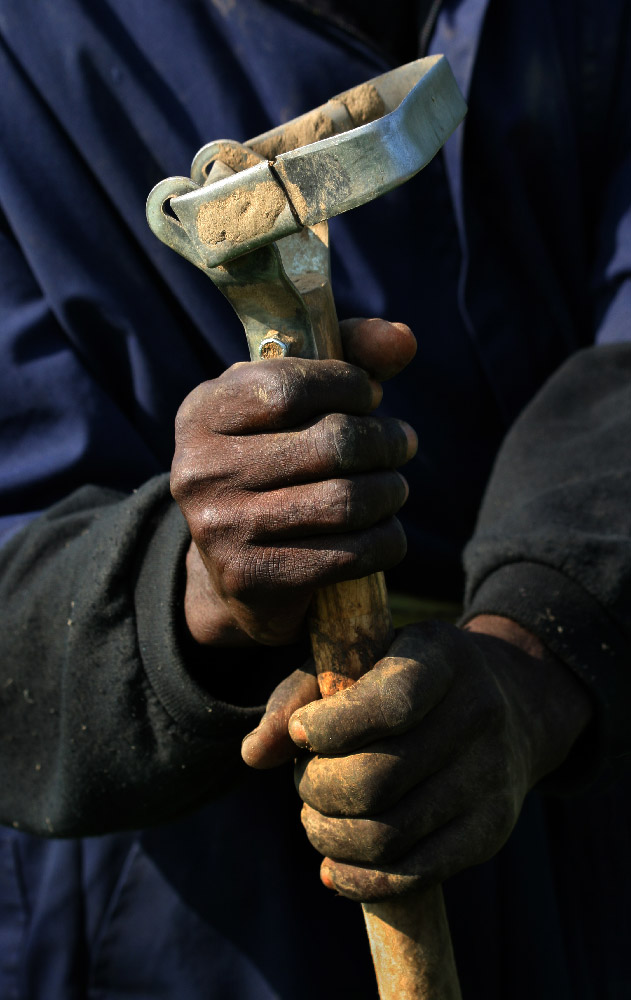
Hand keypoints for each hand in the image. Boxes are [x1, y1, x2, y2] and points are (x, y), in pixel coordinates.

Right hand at [171, 319, 416, 645]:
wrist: (233, 571)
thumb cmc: (274, 463)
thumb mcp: (293, 403)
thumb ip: (347, 356)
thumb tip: (402, 339)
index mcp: (202, 412)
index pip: (289, 386)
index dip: (348, 384)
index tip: (371, 396)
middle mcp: (200, 469)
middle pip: (331, 443)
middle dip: (384, 440)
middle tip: (402, 442)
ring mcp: (222, 528)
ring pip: (347, 501)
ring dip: (391, 490)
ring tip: (395, 486)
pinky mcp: (252, 578)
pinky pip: (352, 553)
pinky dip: (387, 539)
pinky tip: (385, 529)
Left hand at [242, 616, 592, 900]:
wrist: (511, 705)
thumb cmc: (408, 680)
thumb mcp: (361, 660)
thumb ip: (299, 694)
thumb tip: (253, 754)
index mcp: (442, 659)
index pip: (387, 705)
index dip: (329, 728)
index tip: (301, 732)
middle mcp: (477, 716)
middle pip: (374, 781)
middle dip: (317, 789)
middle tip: (307, 780)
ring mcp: (490, 778)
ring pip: (387, 836)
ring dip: (329, 836)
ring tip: (317, 816)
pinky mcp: (490, 831)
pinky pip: (413, 875)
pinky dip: (359, 879)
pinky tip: (334, 865)